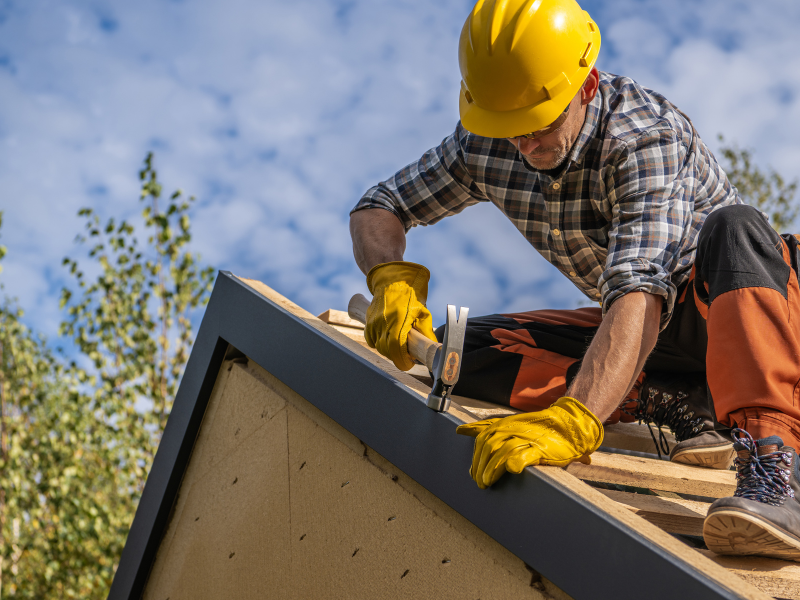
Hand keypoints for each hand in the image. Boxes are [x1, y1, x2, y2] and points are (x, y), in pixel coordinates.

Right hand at [364, 261, 436, 370]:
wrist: (391, 282)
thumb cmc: (409, 296)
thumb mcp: (422, 312)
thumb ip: (425, 331)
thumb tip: (432, 347)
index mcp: (398, 321)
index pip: (396, 349)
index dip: (402, 360)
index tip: (409, 363)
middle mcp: (383, 323)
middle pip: (387, 351)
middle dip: (397, 356)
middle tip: (407, 355)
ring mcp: (374, 323)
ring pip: (379, 346)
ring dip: (389, 350)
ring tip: (399, 346)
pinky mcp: (368, 322)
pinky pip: (371, 340)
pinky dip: (379, 343)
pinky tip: (388, 339)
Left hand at [456, 397, 603, 488]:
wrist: (568, 426)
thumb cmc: (536, 428)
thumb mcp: (508, 424)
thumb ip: (485, 427)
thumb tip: (461, 430)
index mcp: (503, 424)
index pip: (482, 439)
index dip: (475, 456)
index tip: (472, 472)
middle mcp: (512, 429)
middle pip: (488, 447)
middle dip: (481, 466)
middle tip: (479, 482)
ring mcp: (526, 438)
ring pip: (502, 452)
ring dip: (492, 468)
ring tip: (487, 482)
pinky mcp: (540, 448)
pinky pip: (524, 454)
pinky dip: (515, 462)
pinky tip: (510, 470)